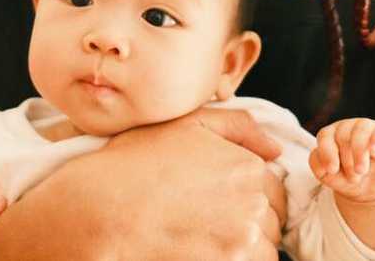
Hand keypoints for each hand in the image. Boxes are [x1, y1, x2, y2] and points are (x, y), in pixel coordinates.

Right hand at [97, 107, 286, 259]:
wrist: (99, 212)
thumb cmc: (135, 166)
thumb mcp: (187, 125)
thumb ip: (237, 126)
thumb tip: (275, 149)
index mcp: (247, 167)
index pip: (274, 191)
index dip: (249, 198)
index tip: (219, 204)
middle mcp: (252, 203)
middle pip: (270, 224)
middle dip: (247, 224)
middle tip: (206, 224)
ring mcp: (242, 241)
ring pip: (263, 252)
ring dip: (243, 250)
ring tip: (204, 242)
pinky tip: (201, 254)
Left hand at [309, 118, 374, 203]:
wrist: (370, 188)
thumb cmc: (347, 177)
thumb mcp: (328, 176)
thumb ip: (318, 166)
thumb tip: (323, 162)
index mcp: (331, 134)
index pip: (325, 135)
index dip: (327, 152)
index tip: (332, 170)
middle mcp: (348, 126)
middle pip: (342, 135)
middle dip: (346, 161)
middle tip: (352, 178)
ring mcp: (367, 127)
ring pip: (360, 131)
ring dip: (359, 154)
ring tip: (361, 171)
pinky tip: (374, 151)